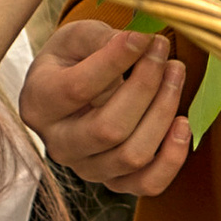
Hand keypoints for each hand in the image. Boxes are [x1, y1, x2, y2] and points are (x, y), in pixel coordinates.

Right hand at [23, 19, 192, 199]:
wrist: (71, 88)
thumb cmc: (73, 59)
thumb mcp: (76, 38)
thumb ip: (101, 39)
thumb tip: (140, 44)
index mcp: (38, 104)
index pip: (77, 89)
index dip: (115, 60)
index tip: (143, 37)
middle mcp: (58, 145)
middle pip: (108, 129)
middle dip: (145, 85)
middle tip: (162, 50)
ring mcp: (87, 169)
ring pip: (132, 155)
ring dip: (163, 112)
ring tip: (175, 72)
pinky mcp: (115, 182)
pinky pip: (148, 184)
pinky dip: (172, 157)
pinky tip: (182, 123)